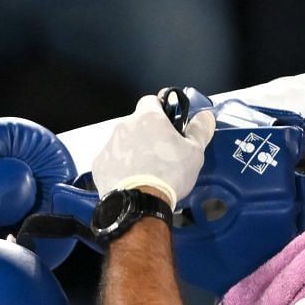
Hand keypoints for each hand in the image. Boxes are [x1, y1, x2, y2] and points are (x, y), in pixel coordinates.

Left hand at [92, 95, 215, 207]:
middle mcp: (125, 126)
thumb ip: (199, 130)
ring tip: (147, 170)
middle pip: (137, 123)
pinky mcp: (99, 163)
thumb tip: (205, 116)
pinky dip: (120, 166)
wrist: (140, 203)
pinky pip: (112, 160)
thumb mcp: (194, 152)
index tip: (168, 123)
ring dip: (133, 150)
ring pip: (124, 141)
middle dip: (147, 134)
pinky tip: (131, 179)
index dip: (160, 110)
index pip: (151, 101)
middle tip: (161, 153)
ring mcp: (109, 144)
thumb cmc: (169, 174)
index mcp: (148, 118)